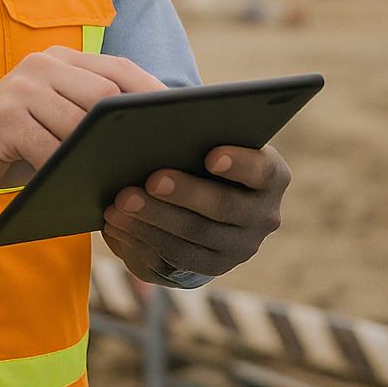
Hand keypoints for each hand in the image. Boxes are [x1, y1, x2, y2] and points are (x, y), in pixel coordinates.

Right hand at [0, 48, 165, 210]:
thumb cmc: (8, 147)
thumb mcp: (49, 123)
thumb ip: (87, 119)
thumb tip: (148, 142)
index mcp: (57, 60)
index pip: (119, 69)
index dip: (154, 93)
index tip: (183, 121)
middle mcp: (41, 66)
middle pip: (106, 95)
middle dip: (134, 129)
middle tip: (160, 159)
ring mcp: (22, 90)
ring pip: (82, 123)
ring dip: (104, 156)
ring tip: (129, 181)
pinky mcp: (5, 119)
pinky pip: (51, 149)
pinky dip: (70, 172)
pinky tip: (84, 191)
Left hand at [102, 144, 291, 282]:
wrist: (207, 195)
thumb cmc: (202, 149)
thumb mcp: (208, 138)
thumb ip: (195, 132)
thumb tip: (155, 121)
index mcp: (271, 175)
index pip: (263, 169)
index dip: (239, 163)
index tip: (211, 156)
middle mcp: (264, 215)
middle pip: (224, 206)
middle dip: (184, 193)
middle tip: (150, 180)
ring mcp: (240, 246)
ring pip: (196, 236)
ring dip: (154, 218)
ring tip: (120, 202)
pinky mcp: (212, 265)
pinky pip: (177, 257)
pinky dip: (143, 238)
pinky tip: (116, 224)